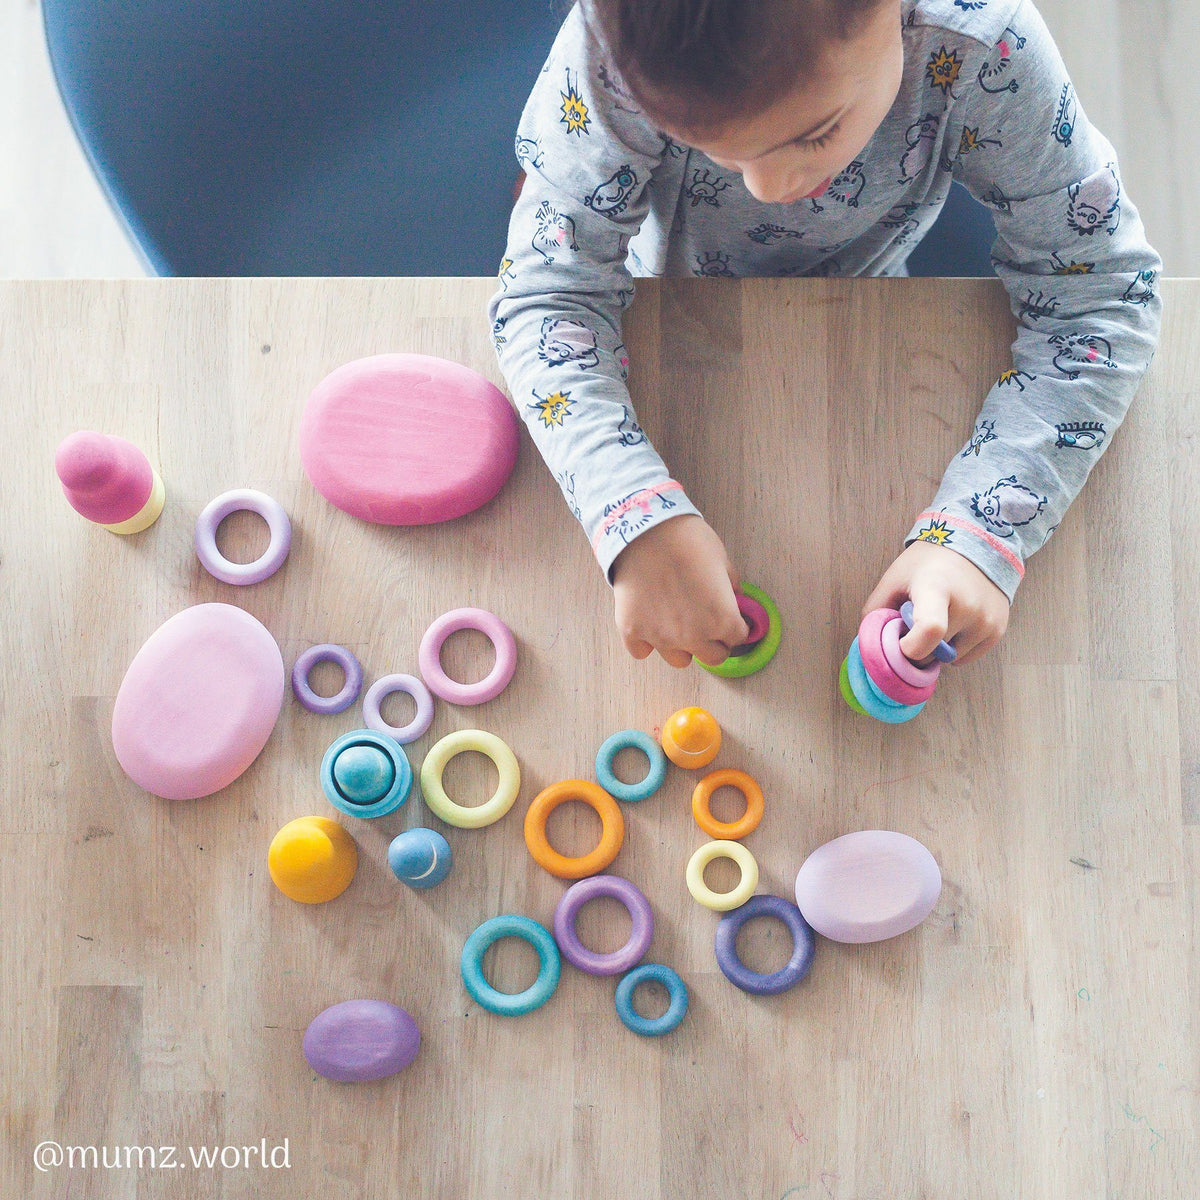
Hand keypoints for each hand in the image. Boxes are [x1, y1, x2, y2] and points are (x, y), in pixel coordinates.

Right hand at [611, 514, 749, 667]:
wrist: (643, 529)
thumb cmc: (686, 539)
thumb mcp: (722, 559)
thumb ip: (731, 586)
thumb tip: (733, 597)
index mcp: (723, 619)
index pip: (737, 638)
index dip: (734, 625)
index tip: (728, 617)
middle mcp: (694, 636)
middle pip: (712, 657)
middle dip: (713, 641)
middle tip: (705, 622)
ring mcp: (661, 637)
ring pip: (679, 660)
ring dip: (681, 645)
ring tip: (675, 621)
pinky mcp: (633, 632)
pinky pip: (642, 651)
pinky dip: (646, 640)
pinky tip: (648, 620)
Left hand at [863, 540, 1009, 666]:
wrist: (974, 545)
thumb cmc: (926, 564)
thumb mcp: (894, 579)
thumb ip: (875, 612)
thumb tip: (871, 648)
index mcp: (936, 588)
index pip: (930, 629)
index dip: (910, 648)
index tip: (901, 643)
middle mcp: (967, 606)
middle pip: (932, 652)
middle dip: (916, 647)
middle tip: (913, 624)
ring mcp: (986, 620)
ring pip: (948, 660)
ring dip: (936, 649)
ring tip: (937, 619)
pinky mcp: (997, 630)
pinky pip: (965, 658)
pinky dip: (954, 649)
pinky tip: (953, 623)